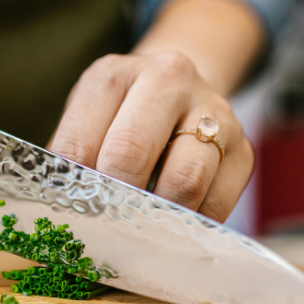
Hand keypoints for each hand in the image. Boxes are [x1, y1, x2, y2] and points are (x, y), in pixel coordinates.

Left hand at [49, 51, 253, 221]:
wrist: (183, 92)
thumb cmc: (122, 117)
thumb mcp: (89, 121)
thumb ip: (73, 160)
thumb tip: (59, 214)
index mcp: (113, 75)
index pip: (79, 143)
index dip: (72, 189)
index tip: (71, 216)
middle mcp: (167, 79)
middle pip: (130, 154)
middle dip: (113, 200)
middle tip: (105, 227)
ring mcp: (213, 111)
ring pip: (183, 182)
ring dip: (156, 217)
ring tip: (140, 227)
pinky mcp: (244, 149)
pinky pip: (216, 203)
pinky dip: (190, 224)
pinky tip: (173, 222)